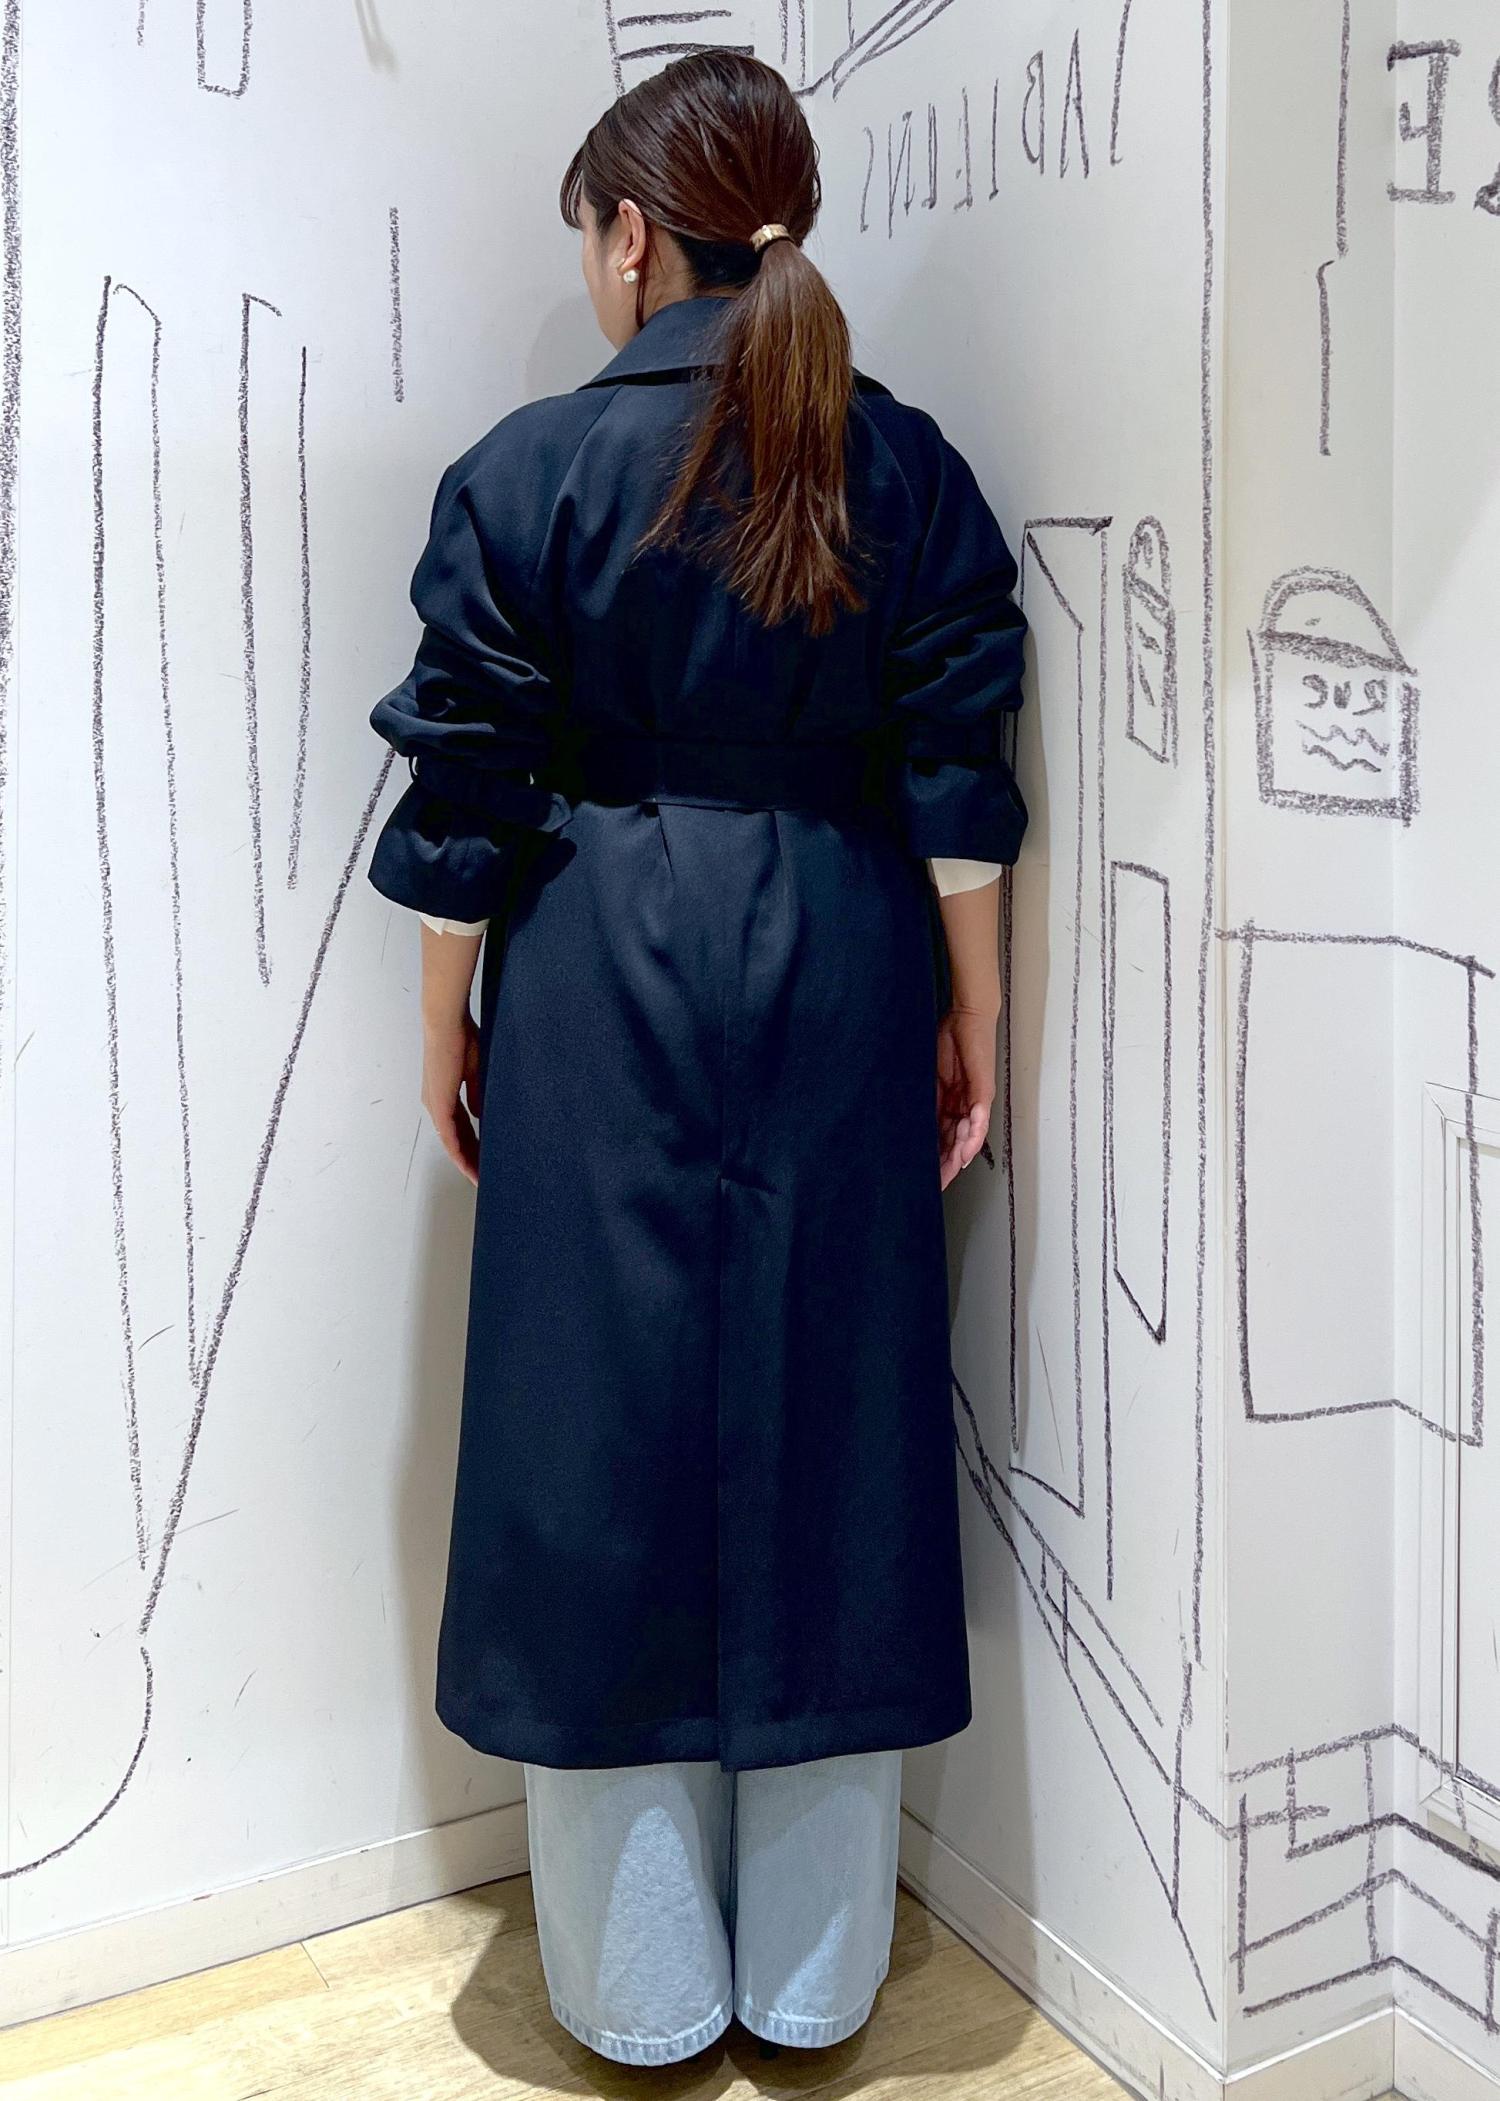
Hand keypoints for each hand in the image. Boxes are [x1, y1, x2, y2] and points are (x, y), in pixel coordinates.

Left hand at [422, 1013, 484, 1185]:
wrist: (446, 1025)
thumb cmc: (462, 1039)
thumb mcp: (474, 1071)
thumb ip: (476, 1095)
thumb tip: (480, 1115)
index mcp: (444, 1096)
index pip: (460, 1128)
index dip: (472, 1145)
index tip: (485, 1160)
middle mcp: (436, 1104)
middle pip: (455, 1140)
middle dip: (470, 1159)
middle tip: (485, 1177)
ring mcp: (436, 1106)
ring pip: (451, 1143)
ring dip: (465, 1161)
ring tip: (480, 1178)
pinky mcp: (439, 1105)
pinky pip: (449, 1137)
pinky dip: (460, 1154)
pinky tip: (470, 1167)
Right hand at [937, 1002, 997, 1189]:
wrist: (967, 1017)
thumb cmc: (950, 1041)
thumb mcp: (930, 1077)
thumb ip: (926, 1100)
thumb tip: (911, 1124)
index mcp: (950, 1104)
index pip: (943, 1138)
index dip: (935, 1158)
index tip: (925, 1177)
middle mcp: (965, 1107)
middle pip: (956, 1144)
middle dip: (947, 1166)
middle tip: (936, 1185)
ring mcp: (975, 1100)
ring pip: (968, 1137)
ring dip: (959, 1157)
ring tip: (948, 1175)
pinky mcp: (982, 1090)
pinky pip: (978, 1119)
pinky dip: (973, 1137)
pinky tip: (966, 1152)